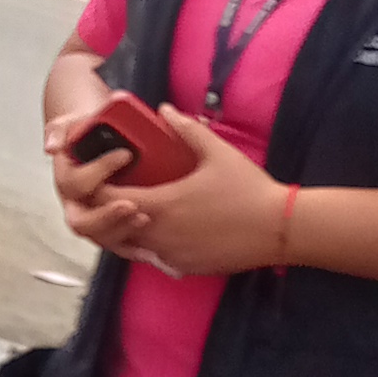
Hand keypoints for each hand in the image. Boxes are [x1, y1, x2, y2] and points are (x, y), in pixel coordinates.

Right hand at [40, 111, 160, 258]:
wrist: (93, 138)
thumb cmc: (84, 131)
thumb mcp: (68, 124)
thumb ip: (58, 132)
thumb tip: (51, 147)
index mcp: (65, 179)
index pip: (74, 183)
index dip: (99, 171)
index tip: (125, 154)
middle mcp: (75, 204)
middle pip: (81, 222)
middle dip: (106, 217)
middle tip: (130, 206)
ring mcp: (92, 218)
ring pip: (100, 237)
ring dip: (122, 231)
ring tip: (144, 219)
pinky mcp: (110, 227)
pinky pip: (118, 245)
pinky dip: (134, 249)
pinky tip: (152, 251)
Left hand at [109, 107, 285, 279]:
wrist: (279, 229)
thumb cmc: (248, 189)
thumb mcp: (217, 152)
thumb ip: (186, 129)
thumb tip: (164, 109)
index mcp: (161, 204)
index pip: (108, 199)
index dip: (98, 187)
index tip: (102, 176)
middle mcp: (158, 235)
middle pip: (113, 227)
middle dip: (108, 210)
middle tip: (115, 192)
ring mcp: (170, 255)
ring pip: (132, 245)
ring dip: (128, 229)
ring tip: (136, 209)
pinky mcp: (184, 267)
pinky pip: (154, 258)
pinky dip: (151, 245)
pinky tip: (162, 229)